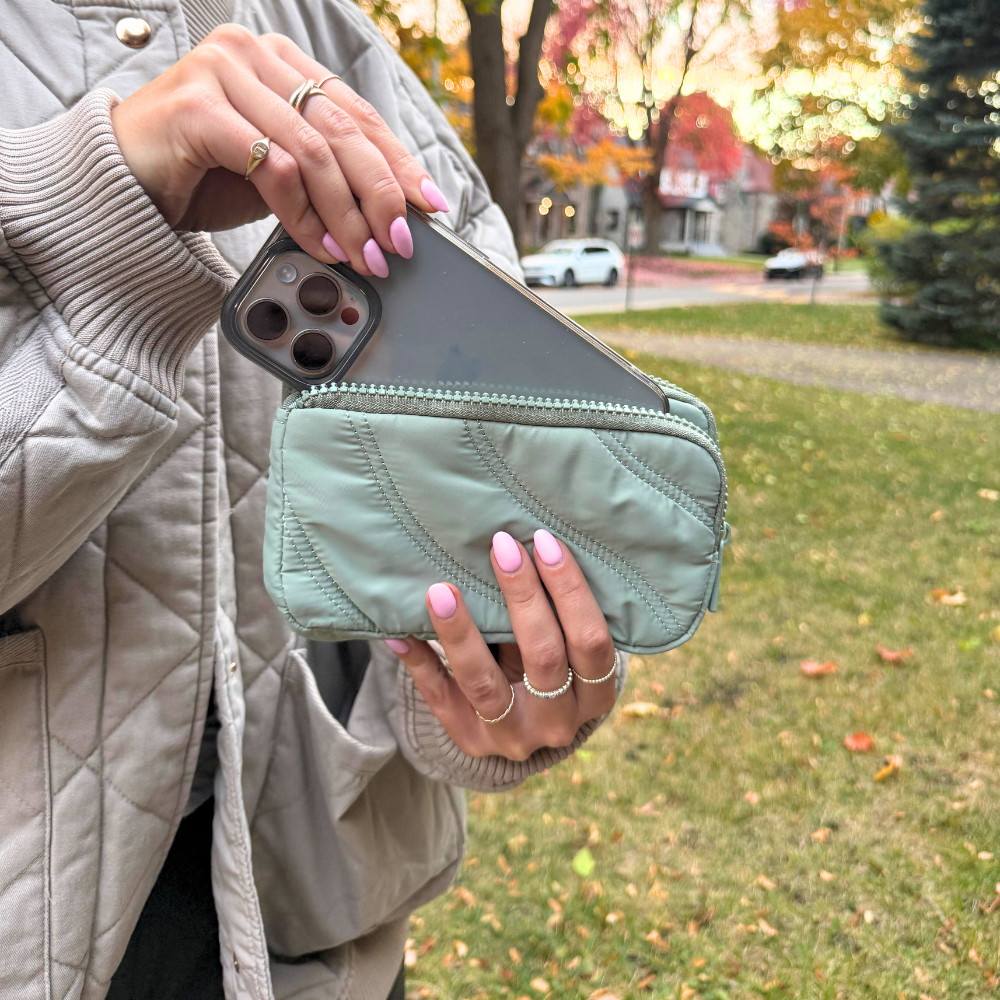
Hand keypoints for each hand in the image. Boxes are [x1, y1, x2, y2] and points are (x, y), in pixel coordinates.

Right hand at [109, 25, 449, 275]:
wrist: (123, 186)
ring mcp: (222, 72)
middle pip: (342, 130)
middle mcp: (254, 55)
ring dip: (345, 215)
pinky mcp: (197, 107)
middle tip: (398, 243)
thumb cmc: (202, 177)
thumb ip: (325, 175)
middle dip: (380, 195)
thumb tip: (388, 214)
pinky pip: (272, 166)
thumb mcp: (278, 172)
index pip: (357, 112)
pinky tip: (319, 245)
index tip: (429, 204)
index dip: (399, 161)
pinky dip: (302, 213)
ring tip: (363, 256)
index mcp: (281, 62)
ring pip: (312, 150)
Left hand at [386, 529, 617, 760]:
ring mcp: (513, 736)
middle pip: (543, 656)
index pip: (591, 641)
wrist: (524, 728)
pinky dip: (419, 662)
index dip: (570, 590)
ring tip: (440, 591)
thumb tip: (523, 543)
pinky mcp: (470, 740)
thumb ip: (555, 612)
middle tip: (501, 546)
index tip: (544, 541)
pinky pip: (440, 698)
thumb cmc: (551, 664)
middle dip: (522, 595)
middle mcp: (558, 722)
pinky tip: (400, 632)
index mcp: (596, 695)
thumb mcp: (568, 649)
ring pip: (484, 683)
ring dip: (461, 633)